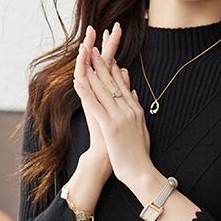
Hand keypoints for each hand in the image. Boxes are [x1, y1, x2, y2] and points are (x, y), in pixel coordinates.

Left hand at [76, 36, 151, 184]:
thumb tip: (133, 93)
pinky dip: (86, 91)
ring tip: (84, 57)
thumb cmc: (139, 155)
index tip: (105, 56)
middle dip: (101, 64)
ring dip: (92, 71)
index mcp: (136, 110)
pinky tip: (78, 81)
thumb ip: (137, 109)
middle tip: (92, 48)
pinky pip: (96, 105)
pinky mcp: (111, 127)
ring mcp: (120, 117)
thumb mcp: (142, 129)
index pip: (123, 85)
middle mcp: (129, 110)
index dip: (112, 69)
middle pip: (113, 82)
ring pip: (103, 89)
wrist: (141, 173)